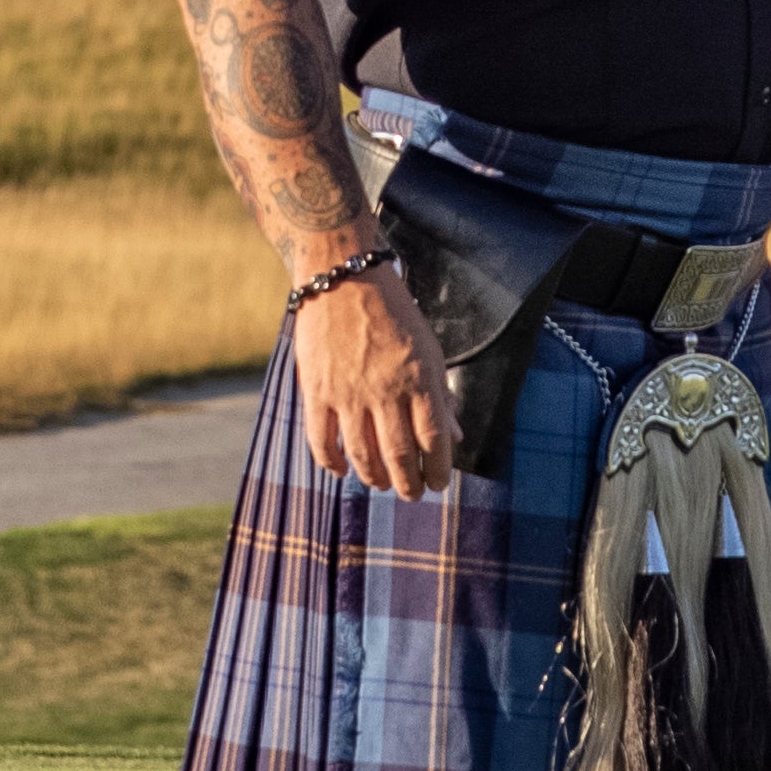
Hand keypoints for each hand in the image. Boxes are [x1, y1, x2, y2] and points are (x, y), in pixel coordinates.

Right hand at [294, 262, 452, 493]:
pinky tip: (342, 471)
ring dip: (374, 478)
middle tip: (412, 494)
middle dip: (408, 483)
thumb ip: (439, 394)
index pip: (434, 440)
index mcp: (419, 378)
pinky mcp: (317, 389)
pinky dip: (331, 462)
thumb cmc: (392, 312)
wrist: (343, 276)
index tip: (439, 483)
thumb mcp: (428, 349)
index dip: (438, 470)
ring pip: (362, 454)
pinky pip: (322, 439)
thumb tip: (453, 437)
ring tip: (381, 485)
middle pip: (399, 455)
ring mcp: (348, 392)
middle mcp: (384, 389)